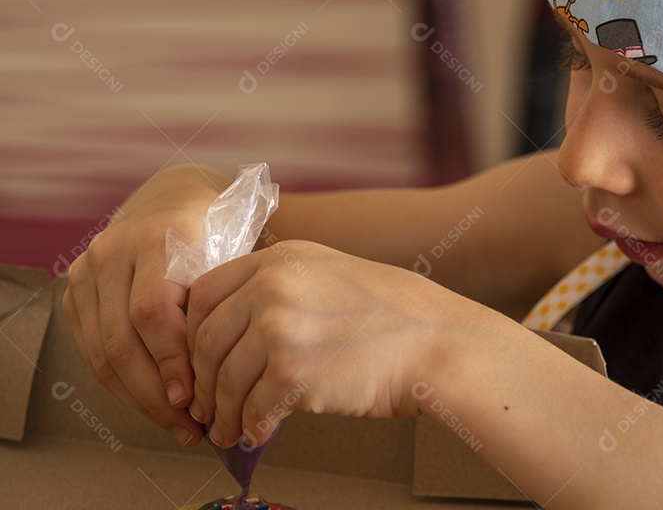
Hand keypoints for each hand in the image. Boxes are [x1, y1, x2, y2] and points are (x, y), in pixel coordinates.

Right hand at [62, 165, 228, 445]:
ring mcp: (88, 270)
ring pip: (102, 352)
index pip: (153, 312)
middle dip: (156, 393)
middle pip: (121, 339)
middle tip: (190, 425)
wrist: (174, 199)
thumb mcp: (230, 257)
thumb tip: (230, 378)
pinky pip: (92, 350)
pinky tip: (153, 403)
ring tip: (176, 425)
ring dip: (139, 398)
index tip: (196, 399)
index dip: (173, 361)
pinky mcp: (75, 289)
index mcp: (159, 238)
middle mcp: (115, 251)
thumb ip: (224, 305)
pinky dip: (123, 384)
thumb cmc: (215, 234)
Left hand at [186, 240, 464, 448]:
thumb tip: (241, 325)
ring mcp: (280, 329)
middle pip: (205, 340)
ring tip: (229, 429)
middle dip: (201, 380)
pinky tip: (257, 433)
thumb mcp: (332, 272)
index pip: (204, 293)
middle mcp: (273, 287)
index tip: (200, 357)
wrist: (438, 343)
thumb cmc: (397, 314)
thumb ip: (283, 285)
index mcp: (280, 259)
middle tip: (206, 403)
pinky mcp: (294, 374)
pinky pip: (253, 409)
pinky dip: (250, 428)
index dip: (193, 333)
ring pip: (224, 381)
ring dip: (223, 413)